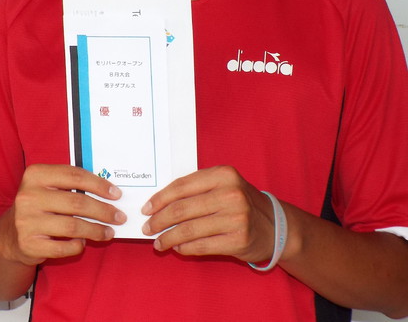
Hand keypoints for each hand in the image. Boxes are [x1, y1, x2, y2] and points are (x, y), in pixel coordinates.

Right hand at [0, 163, 123, 265]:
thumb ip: (70, 184)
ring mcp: (27, 220)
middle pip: (76, 202)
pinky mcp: (29, 243)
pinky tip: (83, 242)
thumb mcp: (46, 187)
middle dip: (103, 210)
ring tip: (109, 232)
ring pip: (73, 226)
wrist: (9, 234)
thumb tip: (108, 191)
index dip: (98, 184)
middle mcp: (28, 196)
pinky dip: (78, 245)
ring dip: (96, 230)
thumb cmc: (37, 207)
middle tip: (119, 216)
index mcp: (34, 175)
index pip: (74, 176)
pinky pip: (64, 247)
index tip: (116, 194)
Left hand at [141, 165, 275, 263]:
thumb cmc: (239, 202)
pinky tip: (177, 248)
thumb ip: (195, 188)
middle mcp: (231, 194)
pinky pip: (202, 245)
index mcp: (223, 175)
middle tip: (147, 228)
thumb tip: (157, 204)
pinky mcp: (239, 240)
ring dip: (168, 238)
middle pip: (182, 209)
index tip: (146, 209)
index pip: (181, 186)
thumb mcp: (222, 185)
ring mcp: (236, 218)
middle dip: (159, 220)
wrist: (276, 225)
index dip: (159, 199)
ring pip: (189, 230)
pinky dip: (185, 248)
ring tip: (158, 242)